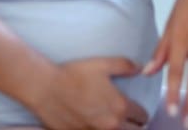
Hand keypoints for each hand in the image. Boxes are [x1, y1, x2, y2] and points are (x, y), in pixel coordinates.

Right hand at [30, 57, 147, 129]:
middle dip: (134, 126)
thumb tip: (140, 68)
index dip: (141, 113)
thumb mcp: (103, 64)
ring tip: (114, 125)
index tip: (136, 111)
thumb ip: (125, 65)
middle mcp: (110, 125)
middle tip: (128, 120)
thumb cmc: (73, 75)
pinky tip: (97, 126)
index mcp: (120, 107)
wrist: (45, 89)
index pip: (142, 117)